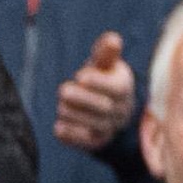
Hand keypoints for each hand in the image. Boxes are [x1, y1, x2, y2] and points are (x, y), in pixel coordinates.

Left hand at [53, 31, 135, 152]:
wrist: (109, 110)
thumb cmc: (102, 79)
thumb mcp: (104, 64)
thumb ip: (105, 53)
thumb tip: (112, 39)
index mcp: (123, 87)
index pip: (117, 88)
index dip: (99, 82)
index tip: (80, 76)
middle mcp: (120, 110)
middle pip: (103, 108)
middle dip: (81, 99)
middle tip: (63, 90)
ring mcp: (109, 128)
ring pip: (94, 126)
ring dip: (74, 115)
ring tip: (61, 106)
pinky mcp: (96, 142)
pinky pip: (85, 143)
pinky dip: (71, 135)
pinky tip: (58, 127)